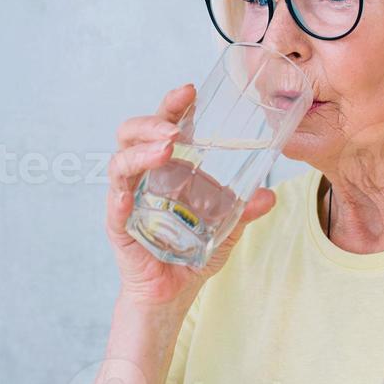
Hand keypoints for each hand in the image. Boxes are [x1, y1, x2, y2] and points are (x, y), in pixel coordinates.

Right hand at [106, 82, 276, 306]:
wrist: (173, 293)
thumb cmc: (193, 253)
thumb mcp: (227, 229)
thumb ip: (244, 210)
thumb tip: (270, 195)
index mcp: (168, 168)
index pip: (165, 126)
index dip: (174, 106)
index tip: (190, 89)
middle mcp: (144, 177)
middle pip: (133, 134)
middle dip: (151, 122)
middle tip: (174, 126)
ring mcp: (127, 199)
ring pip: (120, 164)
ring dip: (141, 152)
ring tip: (165, 149)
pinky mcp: (119, 227)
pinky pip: (114, 208)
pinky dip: (120, 199)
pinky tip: (128, 195)